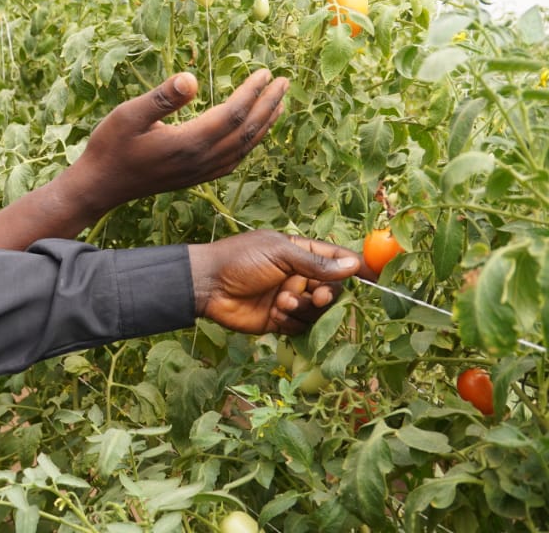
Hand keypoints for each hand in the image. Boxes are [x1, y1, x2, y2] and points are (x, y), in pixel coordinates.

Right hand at [69, 69, 287, 214]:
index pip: (233, 114)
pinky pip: (233, 162)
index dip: (252, 92)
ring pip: (244, 148)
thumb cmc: (110, 146)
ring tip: (279, 105)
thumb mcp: (128, 115)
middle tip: (284, 82)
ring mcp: (200, 172)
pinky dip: (249, 146)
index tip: (266, 72)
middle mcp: (200, 160)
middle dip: (268, 104)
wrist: (101, 185)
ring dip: (264, 125)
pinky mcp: (195, 178)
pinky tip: (252, 137)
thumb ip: (162, 97)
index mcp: (188, 142)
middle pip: (246, 131)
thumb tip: (192, 78)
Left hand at [188, 230, 369, 334]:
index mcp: (301, 254)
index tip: (375, 279)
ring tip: (283, 302)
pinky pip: (301, 327)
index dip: (358, 269)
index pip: (338, 260)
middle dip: (330, 295)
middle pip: (334, 290)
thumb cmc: (239, 260)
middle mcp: (299, 277)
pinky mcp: (280, 321)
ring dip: (306, 308)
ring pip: (318, 311)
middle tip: (318, 296)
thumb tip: (353, 266)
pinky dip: (292, 322)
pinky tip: (274, 314)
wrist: (206, 285)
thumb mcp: (278, 254)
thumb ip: (315, 262)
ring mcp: (291, 300)